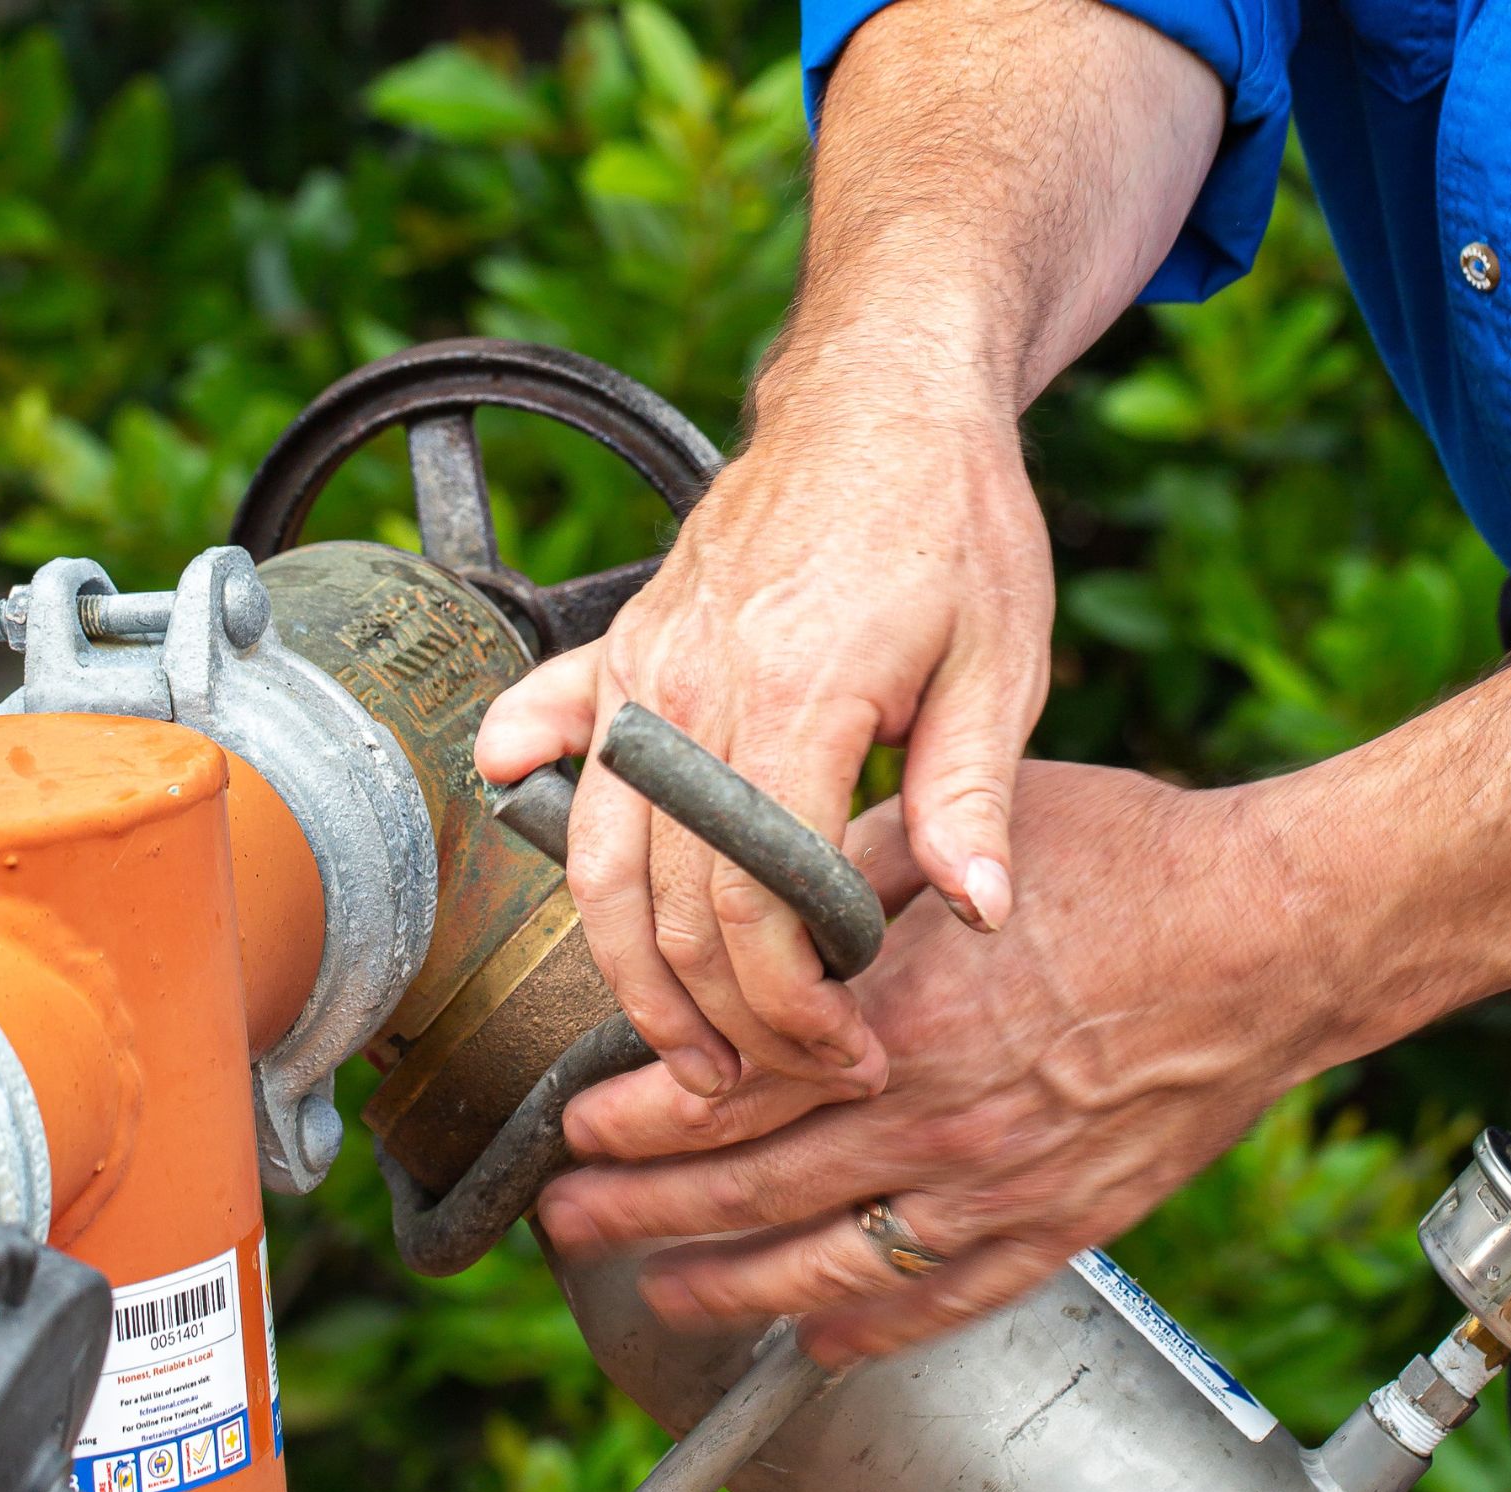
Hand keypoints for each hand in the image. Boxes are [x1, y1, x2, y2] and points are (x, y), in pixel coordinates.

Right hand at [473, 395, 1052, 1097]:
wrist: (883, 392)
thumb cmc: (953, 518)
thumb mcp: (1000, 660)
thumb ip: (974, 796)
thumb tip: (979, 914)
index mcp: (797, 701)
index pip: (762, 907)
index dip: (796, 1009)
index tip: (847, 1053)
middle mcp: (694, 691)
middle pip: (671, 907)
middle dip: (722, 1018)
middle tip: (774, 1079)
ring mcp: (647, 667)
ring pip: (597, 856)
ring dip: (628, 967)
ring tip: (674, 1046)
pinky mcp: (628, 646)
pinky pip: (560, 732)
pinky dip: (531, 783)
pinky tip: (509, 802)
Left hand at [531, 762, 1366, 1362]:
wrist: (1284, 937)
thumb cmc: (1143, 864)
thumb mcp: (977, 833)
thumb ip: (862, 871)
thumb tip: (770, 889)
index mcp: (905, 1013)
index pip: (729, 1090)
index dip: (637, 1119)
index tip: (577, 1126)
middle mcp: (940, 1115)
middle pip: (750, 1189)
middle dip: (640, 1210)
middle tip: (567, 1220)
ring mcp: (1002, 1186)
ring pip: (829, 1265)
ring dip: (726, 1287)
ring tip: (658, 1291)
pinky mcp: (1063, 1227)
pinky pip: (943, 1302)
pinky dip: (866, 1330)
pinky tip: (810, 1338)